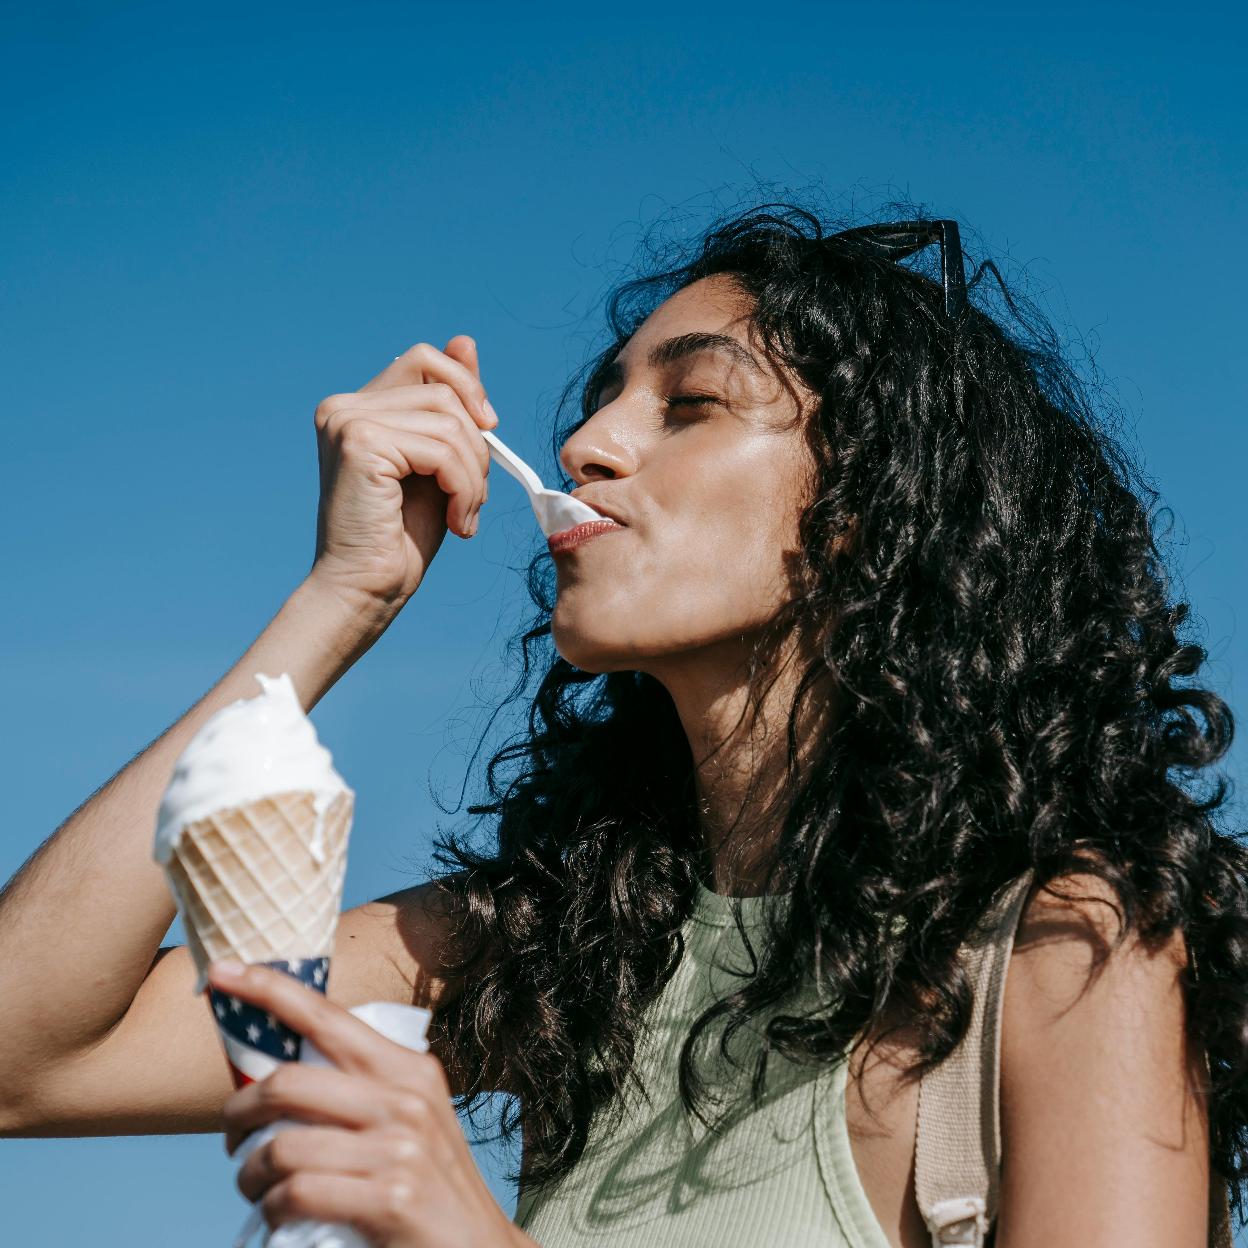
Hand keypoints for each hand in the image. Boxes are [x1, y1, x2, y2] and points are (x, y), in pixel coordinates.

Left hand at [207, 961, 532, 1247]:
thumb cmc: (428, 1184)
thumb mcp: (409, 1120)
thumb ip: (361, 1091)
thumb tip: (278, 1074)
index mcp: (408, 1068)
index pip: (327, 1015)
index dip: (269, 989)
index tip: (223, 973)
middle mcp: (405, 1099)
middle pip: (288, 1082)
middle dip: (238, 1109)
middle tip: (231, 1135)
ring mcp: (399, 1149)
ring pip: (282, 1146)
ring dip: (249, 1173)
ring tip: (253, 1184)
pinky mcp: (389, 1199)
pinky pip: (296, 1193)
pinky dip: (272, 1207)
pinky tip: (278, 1211)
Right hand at [308, 335, 496, 614]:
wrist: (366, 591)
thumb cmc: (400, 537)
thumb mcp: (438, 463)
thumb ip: (448, 407)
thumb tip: (466, 340)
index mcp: (356, 407)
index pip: (425, 361)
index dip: (466, 387)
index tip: (487, 429)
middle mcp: (342, 406)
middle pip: (444, 390)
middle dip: (476, 444)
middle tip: (474, 494)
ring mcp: (347, 421)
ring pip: (450, 423)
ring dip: (473, 476)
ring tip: (464, 515)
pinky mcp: (360, 443)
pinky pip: (442, 450)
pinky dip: (464, 489)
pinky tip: (457, 522)